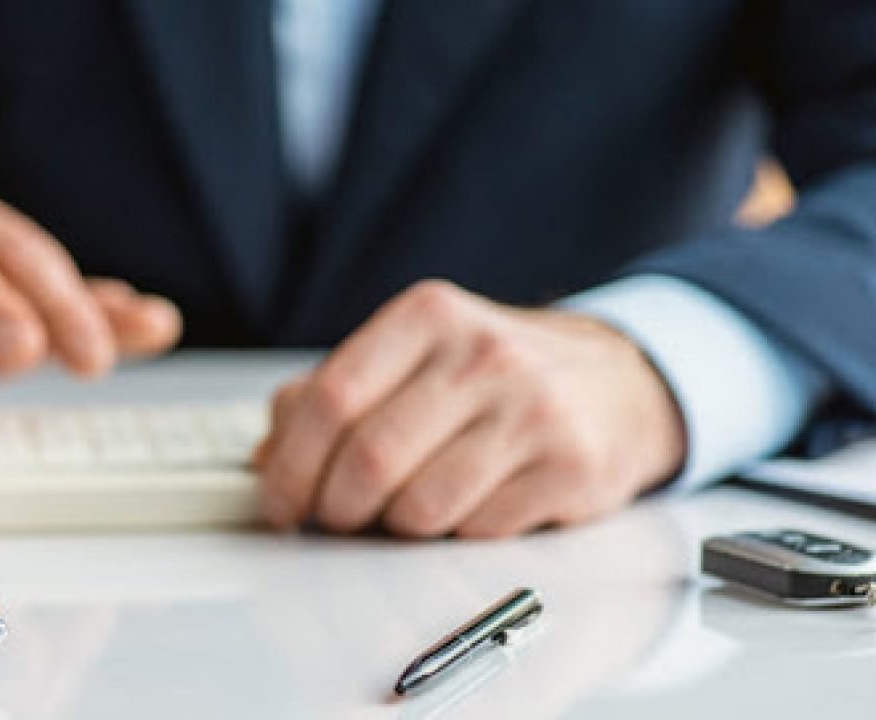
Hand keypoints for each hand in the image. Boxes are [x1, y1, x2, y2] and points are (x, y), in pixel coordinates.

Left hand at [256, 279, 684, 537]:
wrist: (615, 383)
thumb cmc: (492, 376)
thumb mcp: (413, 356)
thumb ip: (333, 393)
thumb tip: (269, 455)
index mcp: (427, 316)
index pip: (330, 400)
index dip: (291, 466)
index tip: (279, 503)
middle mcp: (482, 353)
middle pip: (369, 459)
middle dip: (336, 509)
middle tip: (334, 520)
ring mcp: (532, 409)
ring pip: (420, 507)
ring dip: (396, 528)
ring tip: (405, 511)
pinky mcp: (571, 466)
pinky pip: (477, 532)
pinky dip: (455, 537)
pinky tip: (468, 507)